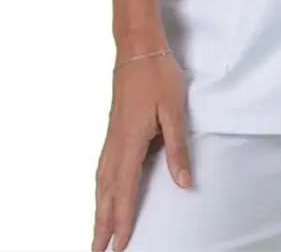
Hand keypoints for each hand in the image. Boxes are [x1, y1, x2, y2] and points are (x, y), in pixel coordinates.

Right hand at [92, 51, 192, 251]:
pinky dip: (100, 187)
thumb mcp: (174, 110)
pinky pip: (103, 166)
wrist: (138, 48)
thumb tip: (183, 182)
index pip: (126, 190)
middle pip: (107, 192)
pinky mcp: (114, 128)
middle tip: (97, 250)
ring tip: (97, 231)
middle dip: (102, 223)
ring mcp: (112, 135)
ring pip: (101, 180)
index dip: (123, 220)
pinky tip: (102, 192)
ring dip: (98, 208)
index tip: (119, 246)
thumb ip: (178, 148)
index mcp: (130, 142)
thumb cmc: (158, 75)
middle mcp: (116, 143)